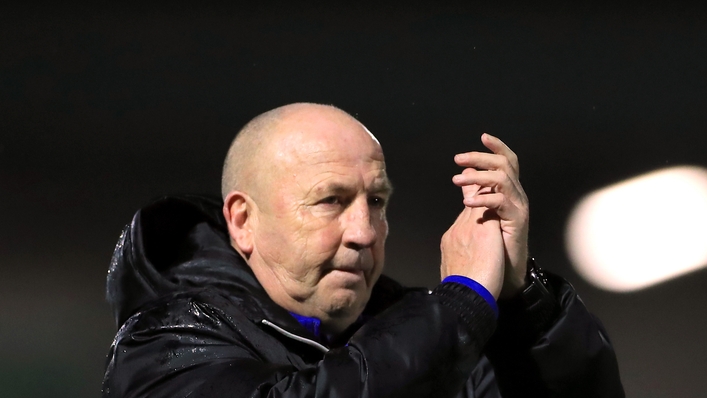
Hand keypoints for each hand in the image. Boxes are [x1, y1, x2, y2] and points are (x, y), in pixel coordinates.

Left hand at [451, 133, 528, 298]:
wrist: (500, 274)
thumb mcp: (479, 212)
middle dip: (481, 158)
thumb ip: (475, 192)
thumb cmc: (490, 245)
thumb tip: (464, 175)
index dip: (498, 148)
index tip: (483, 137)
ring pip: (502, 179)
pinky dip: (483, 199)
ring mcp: (519, 207)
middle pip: (504, 165)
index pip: (507, 162)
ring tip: (456, 181)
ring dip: (478, 176)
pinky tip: (467, 202)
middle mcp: (516, 196)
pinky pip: (501, 202)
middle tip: (458, 159)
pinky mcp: (517, 220)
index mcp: (507, 192)